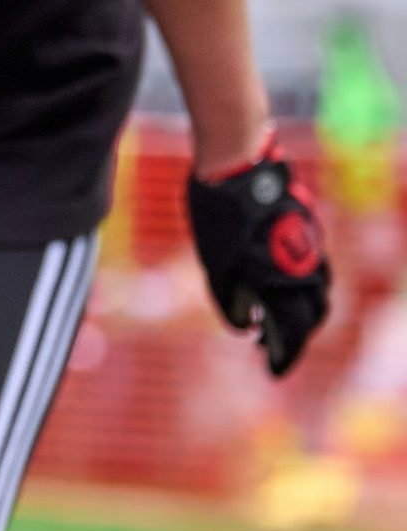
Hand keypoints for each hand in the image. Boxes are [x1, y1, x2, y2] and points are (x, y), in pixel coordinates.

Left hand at [185, 139, 330, 377]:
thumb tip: (245, 326)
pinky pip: (310, 264)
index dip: (285, 355)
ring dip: (298, 309)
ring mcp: (309, 243)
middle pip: (313, 313)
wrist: (236, 159)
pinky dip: (297, 283)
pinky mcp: (305, 225)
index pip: (295, 332)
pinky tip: (271, 283)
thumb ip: (230, 299)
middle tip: (268, 346)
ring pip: (315, 288)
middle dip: (294, 335)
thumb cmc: (220, 213)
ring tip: (268, 319)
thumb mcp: (214, 264)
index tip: (273, 371)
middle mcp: (304, 265)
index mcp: (281, 281)